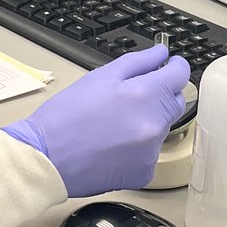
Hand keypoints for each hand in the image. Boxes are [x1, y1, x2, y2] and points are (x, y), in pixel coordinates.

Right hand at [3, 46, 189, 196]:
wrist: (46, 158)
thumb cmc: (65, 116)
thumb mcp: (98, 77)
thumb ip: (137, 62)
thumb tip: (161, 54)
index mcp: (145, 95)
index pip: (181, 75)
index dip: (174, 68)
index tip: (168, 68)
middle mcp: (155, 124)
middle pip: (175, 103)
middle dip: (160, 96)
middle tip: (129, 98)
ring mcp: (152, 152)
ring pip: (161, 129)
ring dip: (146, 123)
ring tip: (113, 125)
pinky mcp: (144, 173)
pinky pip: (150, 153)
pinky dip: (137, 148)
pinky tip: (112, 146)